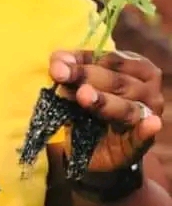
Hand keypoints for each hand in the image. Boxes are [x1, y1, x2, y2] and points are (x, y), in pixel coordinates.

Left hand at [49, 50, 164, 172]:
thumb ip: (69, 69)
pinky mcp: (139, 143)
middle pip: (118, 81)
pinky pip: (143, 136)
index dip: (83, 59)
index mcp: (136, 68)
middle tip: (61, 75)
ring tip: (83, 96)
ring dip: (104, 102)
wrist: (88, 146)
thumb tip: (58, 63)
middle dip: (87, 77)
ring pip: (127, 107)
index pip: (111, 60)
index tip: (57, 63)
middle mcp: (147, 90)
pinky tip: (148, 123)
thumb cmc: (87, 104)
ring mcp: (145, 116)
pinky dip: (145, 130)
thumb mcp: (77, 82)